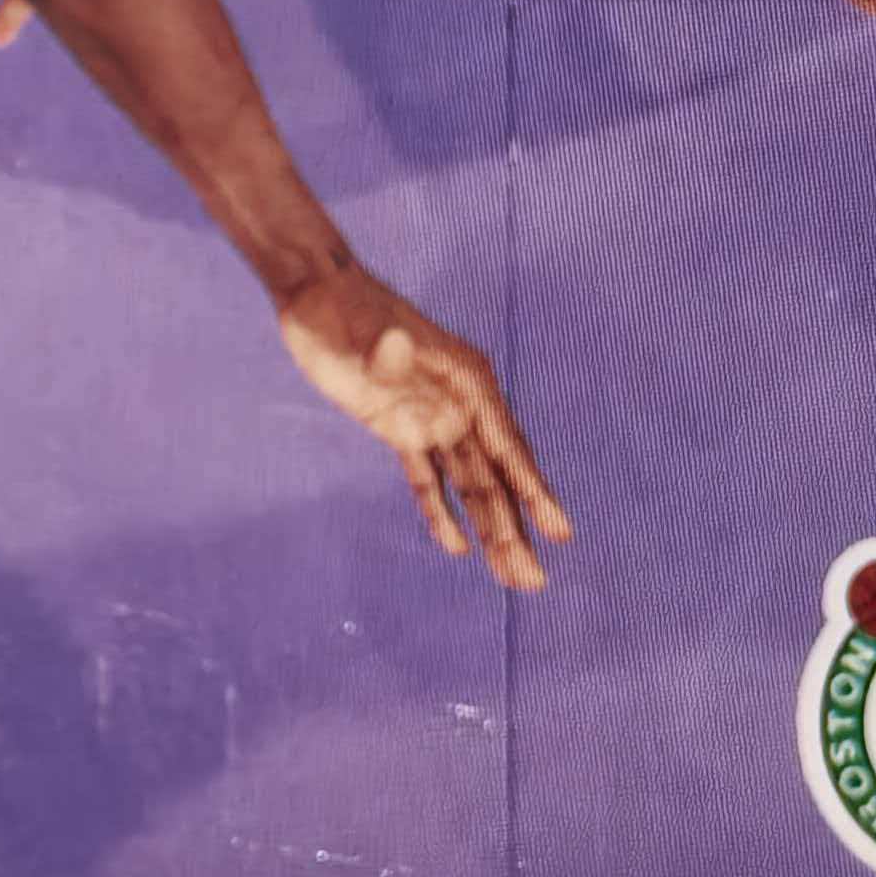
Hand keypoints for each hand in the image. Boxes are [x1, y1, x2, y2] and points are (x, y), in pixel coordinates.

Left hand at [271, 265, 571, 591]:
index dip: (534, 493)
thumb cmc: (343, 306)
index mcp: (469, 381)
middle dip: (516, 529)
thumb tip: (396, 347)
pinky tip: (456, 547)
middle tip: (533, 582)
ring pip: (471, 485)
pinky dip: (440, 512)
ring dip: (491, 530)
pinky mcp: (400, 428)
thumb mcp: (363, 326)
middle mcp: (461, 404)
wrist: (316, 294)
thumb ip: (384, 347)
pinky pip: (427, 478)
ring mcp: (433, 418)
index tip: (559, 532)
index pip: (509, 448)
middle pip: (497, 478)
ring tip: (513, 579)